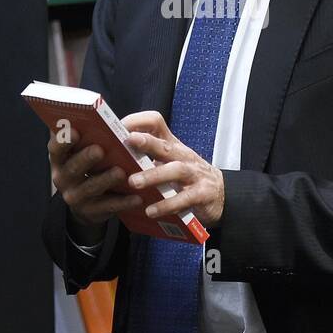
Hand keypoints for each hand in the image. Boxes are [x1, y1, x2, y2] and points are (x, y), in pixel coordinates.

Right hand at [48, 126, 141, 241]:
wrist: (87, 205)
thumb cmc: (89, 167)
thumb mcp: (81, 153)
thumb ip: (86, 137)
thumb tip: (96, 115)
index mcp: (59, 160)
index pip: (55, 149)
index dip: (63, 140)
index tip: (75, 131)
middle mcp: (62, 178)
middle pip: (73, 168)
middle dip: (86, 158)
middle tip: (100, 149)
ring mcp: (75, 197)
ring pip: (91, 187)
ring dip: (106, 179)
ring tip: (121, 172)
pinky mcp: (91, 212)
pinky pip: (109, 206)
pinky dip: (124, 202)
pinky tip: (137, 197)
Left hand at [122, 111, 224, 228]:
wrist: (221, 195)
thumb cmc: (186, 178)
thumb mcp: (168, 163)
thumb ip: (146, 159)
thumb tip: (110, 159)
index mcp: (171, 145)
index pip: (156, 122)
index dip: (138, 121)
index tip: (119, 127)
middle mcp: (182, 155)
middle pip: (165, 145)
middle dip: (146, 142)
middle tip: (126, 142)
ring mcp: (194, 174)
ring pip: (175, 170)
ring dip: (153, 175)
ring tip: (133, 182)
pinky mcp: (203, 193)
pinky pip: (185, 198)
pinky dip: (167, 204)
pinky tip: (151, 210)